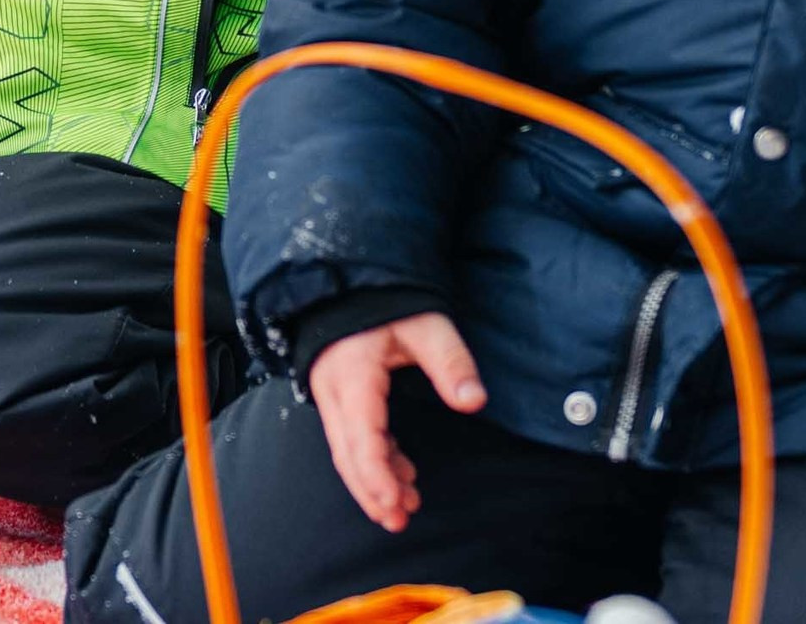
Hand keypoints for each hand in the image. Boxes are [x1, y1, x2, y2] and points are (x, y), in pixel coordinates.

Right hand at [306, 312, 485, 532]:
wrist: (351, 283)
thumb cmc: (388, 302)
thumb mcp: (427, 325)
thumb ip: (451, 363)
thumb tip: (474, 402)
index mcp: (353, 375)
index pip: (361, 435)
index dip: (376, 473)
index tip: (394, 502)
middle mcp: (334, 391)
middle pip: (348, 453)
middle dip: (372, 490)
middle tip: (399, 521)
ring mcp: (331, 396)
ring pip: (346, 451)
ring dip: (372, 480)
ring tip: (404, 507)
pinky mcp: (339, 397)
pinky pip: (351, 438)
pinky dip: (374, 460)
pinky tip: (400, 474)